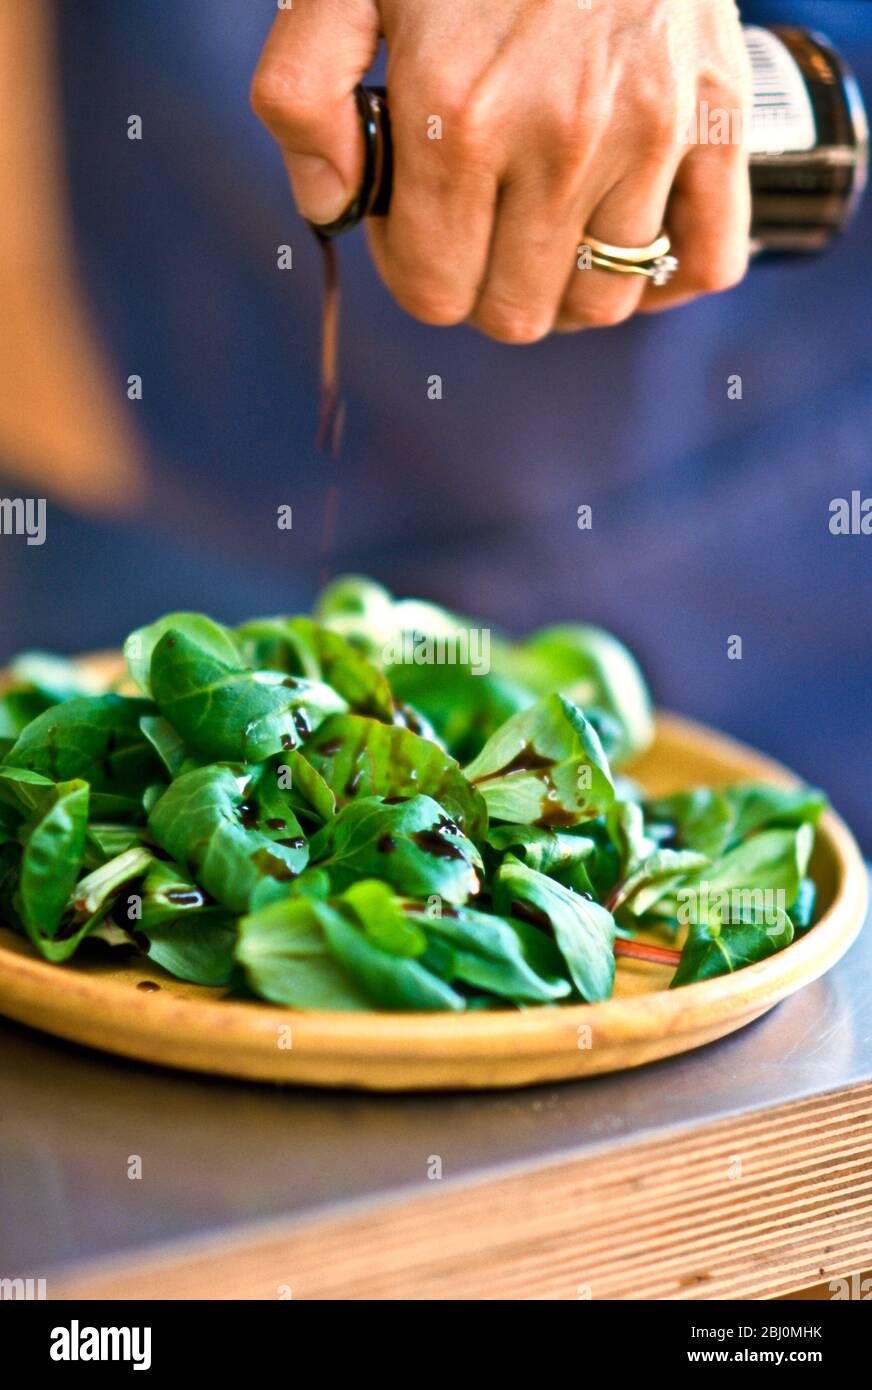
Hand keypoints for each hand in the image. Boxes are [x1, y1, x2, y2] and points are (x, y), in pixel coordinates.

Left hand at [252, 0, 751, 340]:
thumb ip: (303, 95)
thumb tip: (330, 208)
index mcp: (461, 119)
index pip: (433, 290)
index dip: (414, 269)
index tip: (416, 219)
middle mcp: (559, 141)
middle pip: (515, 313)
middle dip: (481, 285)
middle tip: (475, 221)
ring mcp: (649, 134)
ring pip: (600, 301)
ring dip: (563, 285)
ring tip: (543, 225)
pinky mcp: (716, 117)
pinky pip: (705, 259)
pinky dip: (665, 274)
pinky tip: (626, 240)